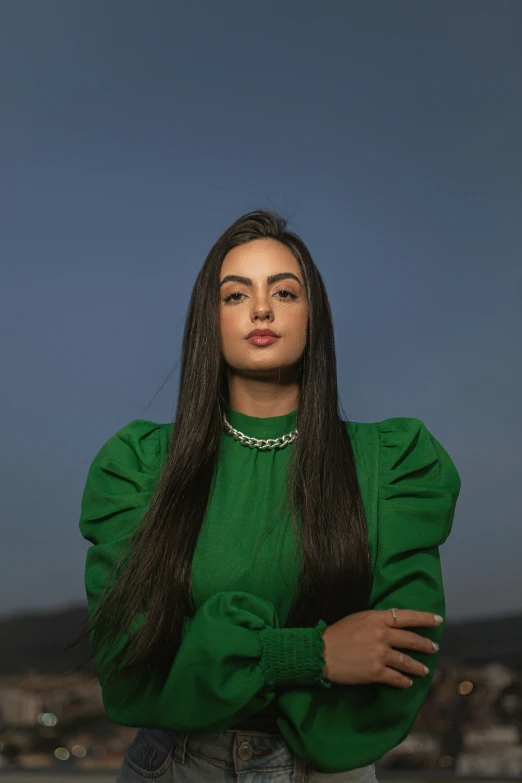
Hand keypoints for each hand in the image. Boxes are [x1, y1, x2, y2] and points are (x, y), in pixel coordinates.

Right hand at [321, 609, 440, 688]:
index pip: (407, 616)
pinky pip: (396, 678)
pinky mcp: (376, 672)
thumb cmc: (336, 633)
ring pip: (407, 661)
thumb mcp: (357, 619)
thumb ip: (376, 621)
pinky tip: (407, 683)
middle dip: (425, 645)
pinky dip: (404, 681)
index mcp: (377, 618)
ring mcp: (380, 654)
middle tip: (434, 649)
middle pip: (411, 639)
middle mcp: (382, 634)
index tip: (438, 620)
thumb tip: (392, 625)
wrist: (320, 652)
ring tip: (424, 670)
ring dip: (417, 667)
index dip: (424, 618)